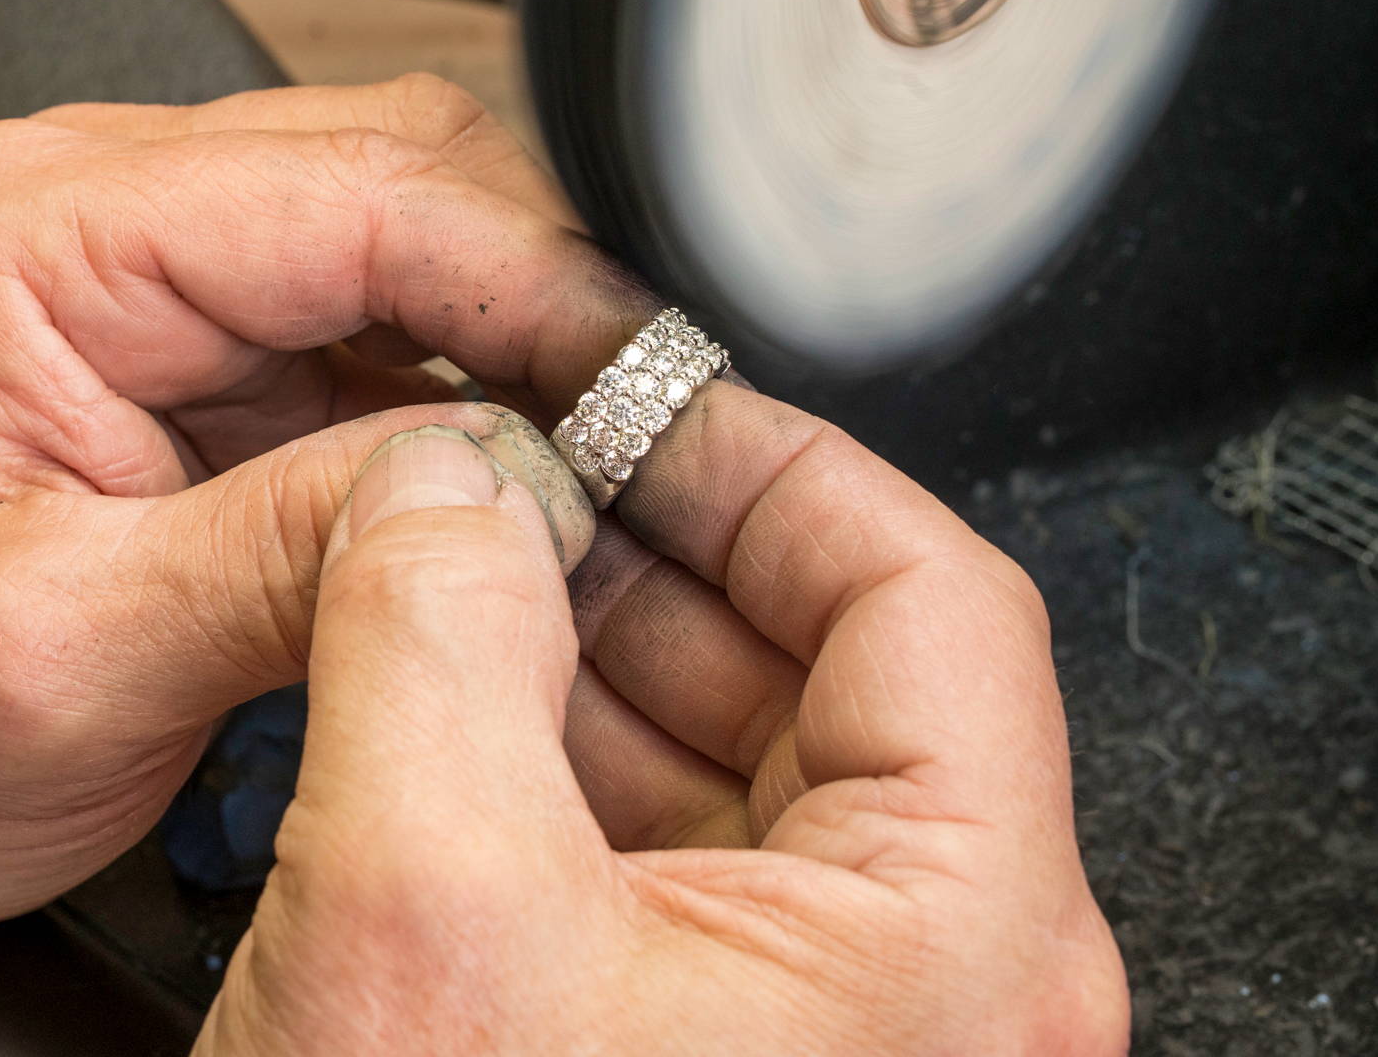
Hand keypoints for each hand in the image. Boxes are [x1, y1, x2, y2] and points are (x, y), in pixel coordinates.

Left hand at [0, 77, 630, 994]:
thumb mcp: (72, 658)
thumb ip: (291, 551)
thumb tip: (500, 475)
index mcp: (26, 239)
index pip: (357, 189)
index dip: (534, 280)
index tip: (649, 382)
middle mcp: (83, 209)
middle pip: (399, 170)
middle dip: (542, 295)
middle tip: (647, 430)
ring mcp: (141, 269)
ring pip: (405, 233)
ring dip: (514, 341)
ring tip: (597, 465)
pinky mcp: (187, 343)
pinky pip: (371, 319)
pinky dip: (462, 389)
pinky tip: (507, 479)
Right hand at [197, 395, 1127, 1054]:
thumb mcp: (424, 896)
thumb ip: (432, 628)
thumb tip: (440, 478)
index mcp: (953, 944)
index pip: (921, 596)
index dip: (762, 456)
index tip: (632, 386)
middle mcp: (918, 988)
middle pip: (817, 662)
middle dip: (639, 543)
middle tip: (502, 461)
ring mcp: (808, 1033)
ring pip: (721, 749)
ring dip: (577, 636)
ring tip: (442, 560)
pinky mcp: (693, 1053)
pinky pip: (648, 846)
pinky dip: (544, 745)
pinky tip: (437, 692)